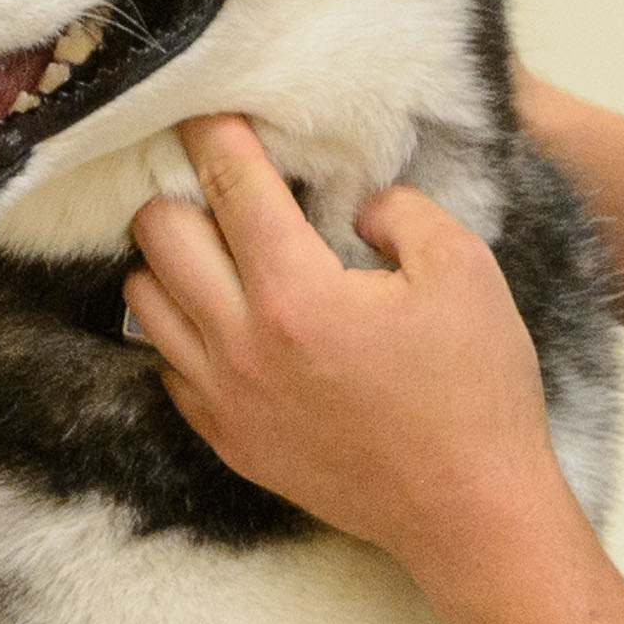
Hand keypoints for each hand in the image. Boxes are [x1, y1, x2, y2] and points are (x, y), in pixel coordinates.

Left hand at [124, 114, 567, 578]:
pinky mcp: (229, 441)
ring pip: (147, 302)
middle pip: (160, 236)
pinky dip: (183, 330)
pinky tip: (224, 319)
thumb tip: (357, 205)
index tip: (210, 110)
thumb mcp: (466, 270)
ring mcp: (227, 399)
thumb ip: (402, 213)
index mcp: (297, 294)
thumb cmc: (476, 390)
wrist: (470, 513)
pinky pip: (168, 367)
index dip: (216, 136)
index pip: (231, 188)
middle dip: (182, 193)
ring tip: (214, 247)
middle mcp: (242, 345)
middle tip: (215, 182)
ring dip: (171, 261)